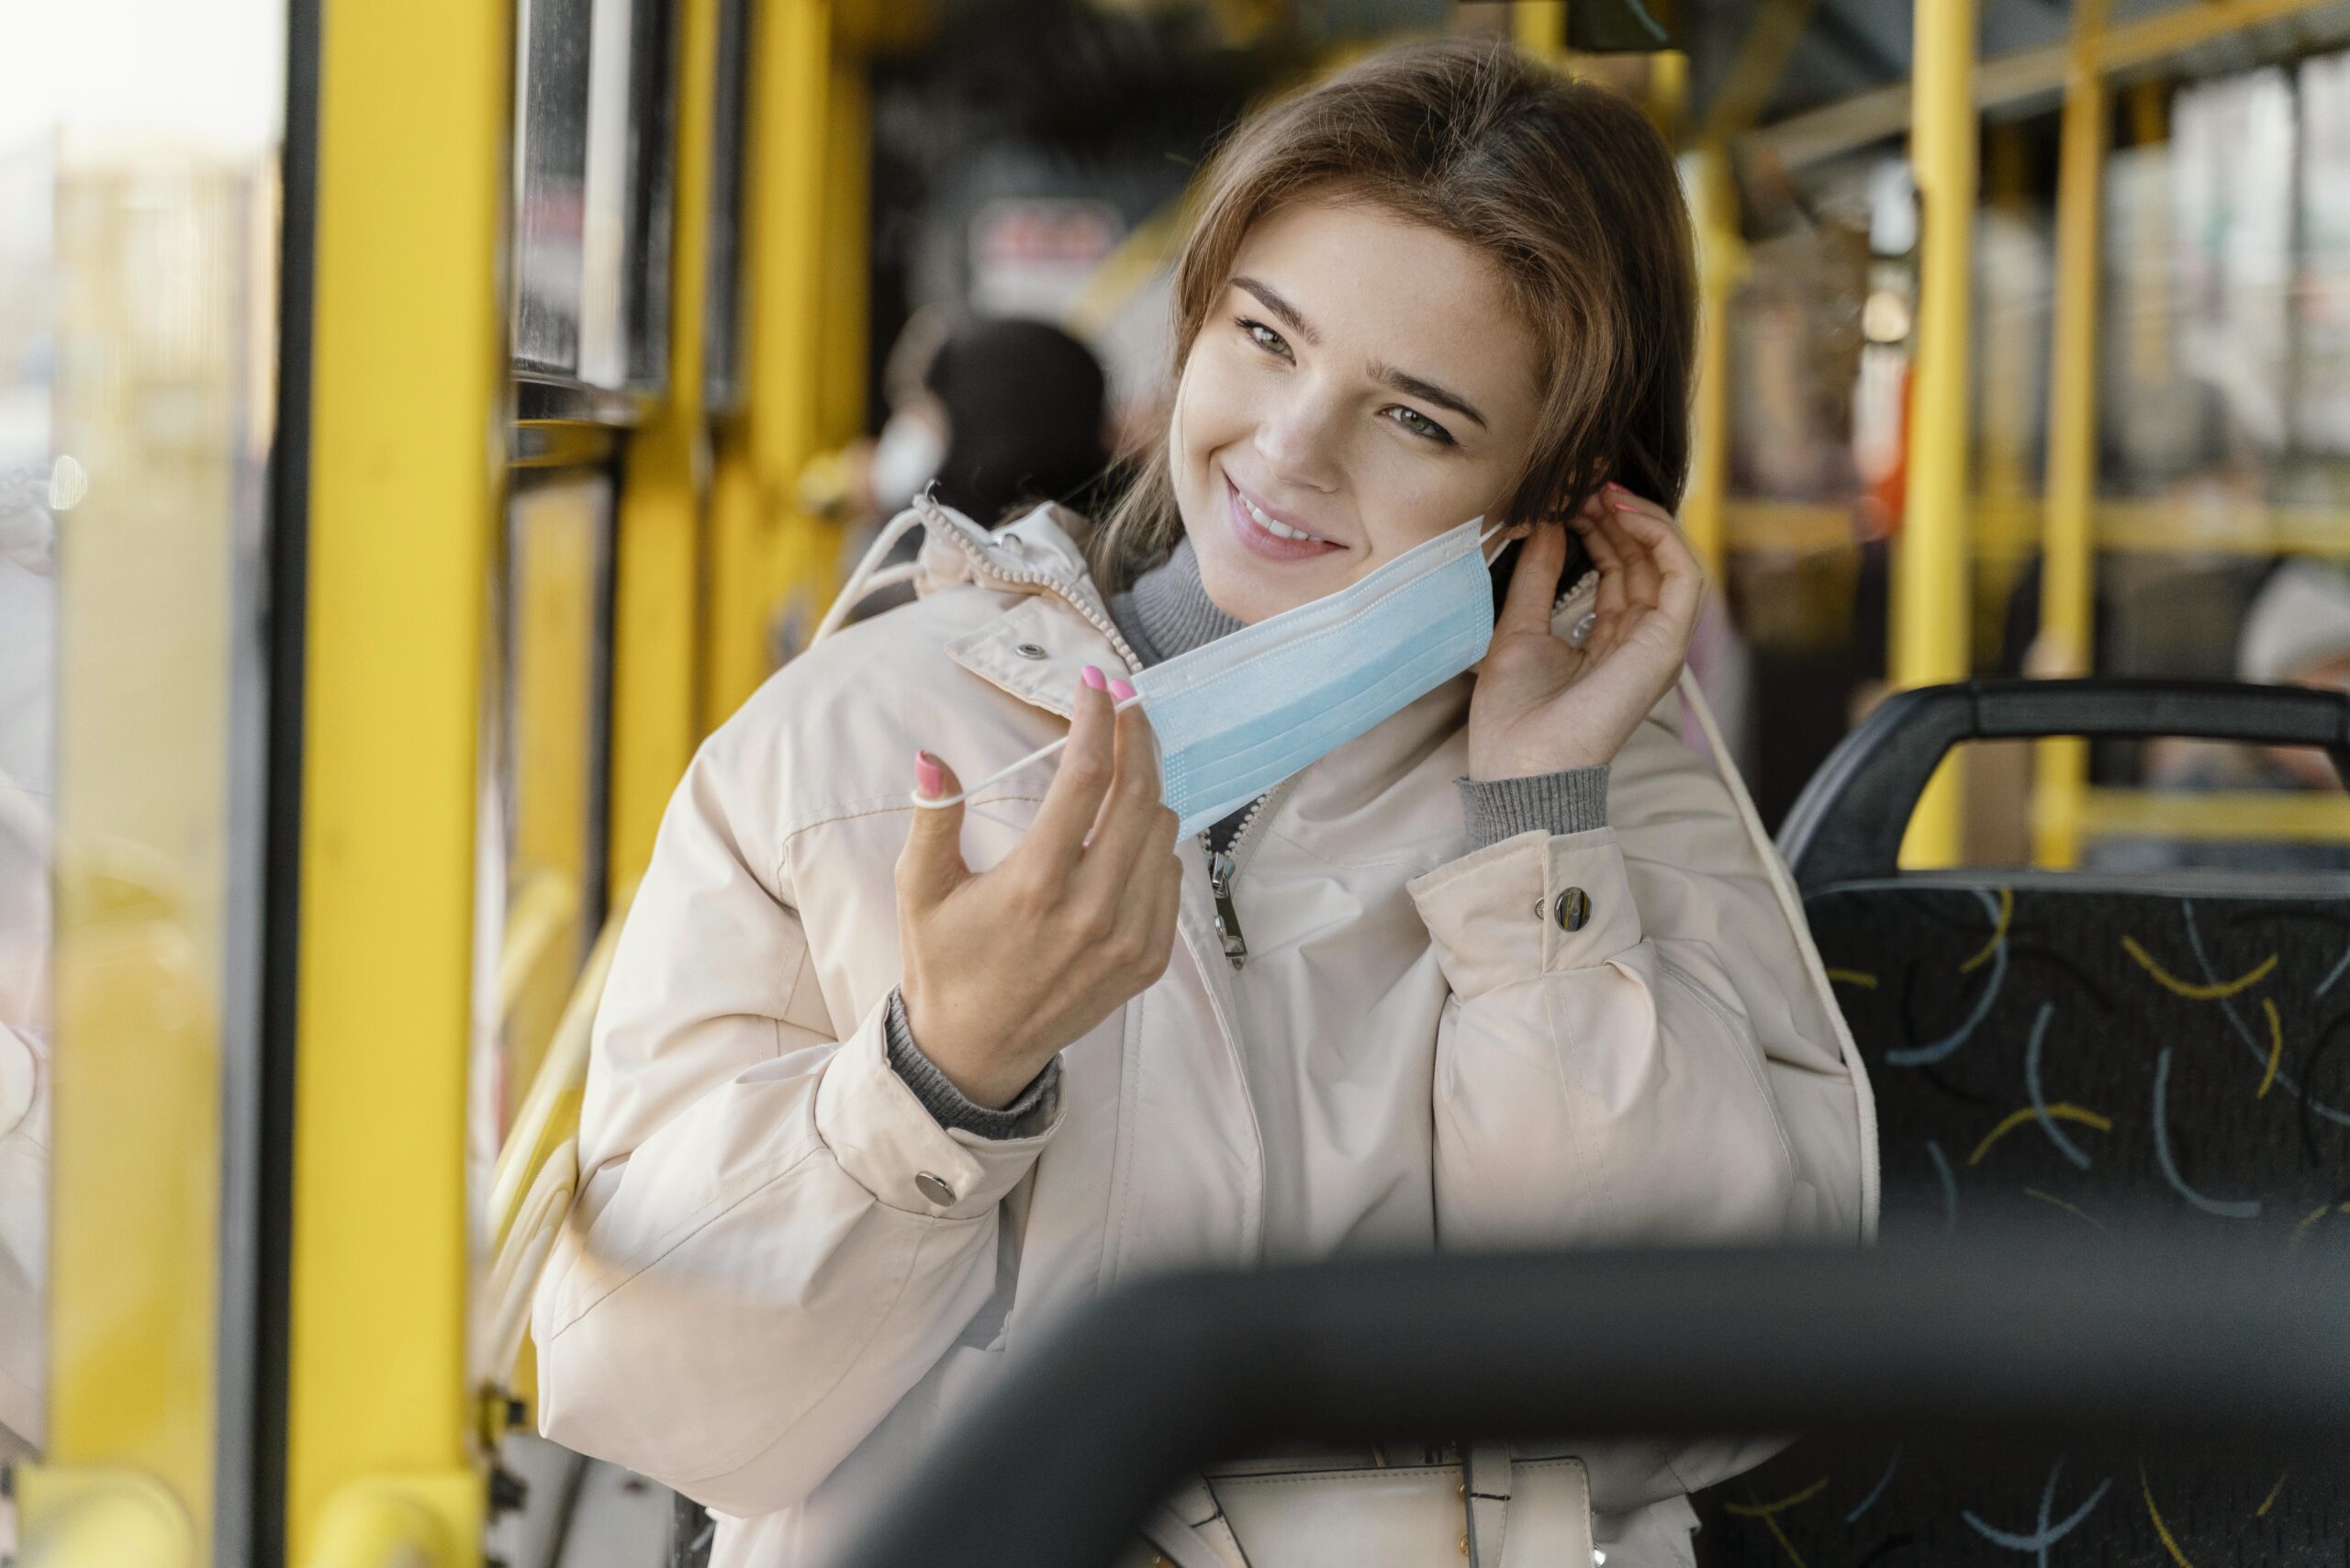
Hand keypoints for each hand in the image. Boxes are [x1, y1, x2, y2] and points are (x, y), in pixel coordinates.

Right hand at [896, 668, 1183, 1107]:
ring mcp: (1128, 939)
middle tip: (1126, 704)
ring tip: (1116, 775)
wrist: (978, 1051)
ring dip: (1145, 792)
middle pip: (1141, 794)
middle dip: (1137, 736)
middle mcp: (1091, 911)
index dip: (1098, 718)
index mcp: (1035, 885)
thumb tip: (932, 757)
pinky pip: (1171, 878)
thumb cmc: (945, 963)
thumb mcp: (920, 891)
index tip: (1097, 682)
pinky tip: (1122, 840)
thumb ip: (932, 819)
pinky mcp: (1148, 961)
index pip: (1087, 777)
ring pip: (1164, 832)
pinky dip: (1154, 847)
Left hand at [1467, 484, 1702, 780]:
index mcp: (1607, 640)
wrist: (1521, 768)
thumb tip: (1548, 525)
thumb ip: (1537, 578)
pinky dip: (1660, 537)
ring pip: (1669, 560)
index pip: (1619, 568)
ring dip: (1638, 517)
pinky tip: (1621, 512)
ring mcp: (1656, 643)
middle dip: (1617, 514)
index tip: (1570, 495)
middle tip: (1583, 481)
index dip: (1600, 526)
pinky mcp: (1665, 645)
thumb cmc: (1514, 718)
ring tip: (1599, 490)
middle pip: (1644, 559)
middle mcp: (1638, 639)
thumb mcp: (1518, 630)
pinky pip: (1682, 576)